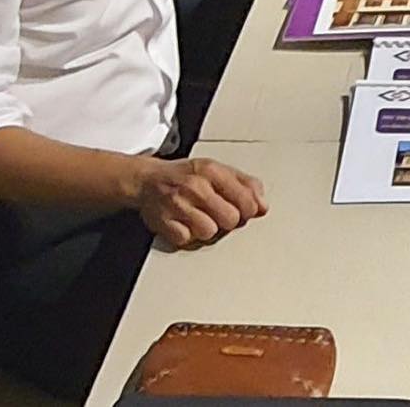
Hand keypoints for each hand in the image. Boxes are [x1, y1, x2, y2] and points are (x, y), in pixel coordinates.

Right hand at [135, 156, 268, 249]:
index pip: (246, 200)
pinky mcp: (164, 223)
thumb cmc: (186, 176)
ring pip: (210, 232)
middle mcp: (195, 186)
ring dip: (207, 229)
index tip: (243, 210)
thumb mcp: (218, 170)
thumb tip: (263, 206)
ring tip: (199, 217)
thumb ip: (245, 184)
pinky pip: (187, 240)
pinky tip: (184, 223)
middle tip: (217, 213)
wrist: (147, 180)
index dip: (248, 210)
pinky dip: (187, 236)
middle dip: (227, 220)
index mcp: (212, 171)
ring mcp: (178, 205)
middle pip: (230, 220)